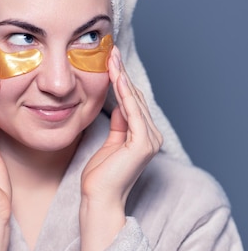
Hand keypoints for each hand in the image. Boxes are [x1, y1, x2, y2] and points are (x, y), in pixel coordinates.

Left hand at [80, 46, 162, 250]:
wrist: (98, 199)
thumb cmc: (100, 177)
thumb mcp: (109, 144)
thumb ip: (118, 126)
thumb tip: (119, 107)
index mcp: (144, 137)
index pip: (134, 102)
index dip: (122, 81)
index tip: (111, 61)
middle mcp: (152, 137)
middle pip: (136, 98)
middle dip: (123, 74)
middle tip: (111, 51)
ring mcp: (150, 140)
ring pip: (136, 101)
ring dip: (123, 78)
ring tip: (112, 58)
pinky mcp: (143, 144)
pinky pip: (133, 112)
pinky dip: (125, 94)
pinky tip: (116, 77)